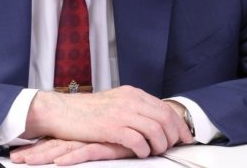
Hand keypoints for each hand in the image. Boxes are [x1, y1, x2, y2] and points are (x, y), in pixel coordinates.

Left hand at [10, 138, 133, 165]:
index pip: (56, 140)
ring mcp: (94, 138)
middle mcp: (85, 135)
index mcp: (83, 133)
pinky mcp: (106, 143)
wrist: (150, 120)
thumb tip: (74, 146)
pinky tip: (60, 162)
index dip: (37, 146)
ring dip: (44, 155)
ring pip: (65, 148)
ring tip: (26, 160)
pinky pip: (87, 152)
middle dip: (34, 152)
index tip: (18, 153)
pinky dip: (72, 157)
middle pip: (55, 144)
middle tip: (15, 158)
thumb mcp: (106, 137)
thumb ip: (92, 141)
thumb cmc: (127, 128)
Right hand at [21, 85, 192, 157]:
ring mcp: (121, 113)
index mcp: (132, 93)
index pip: (165, 107)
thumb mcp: (114, 102)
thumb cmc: (86, 111)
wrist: (62, 111)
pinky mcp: (112, 128)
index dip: (179, 124)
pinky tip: (140, 154)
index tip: (185, 137)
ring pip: (155, 130)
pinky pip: (138, 141)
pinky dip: (144, 150)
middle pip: (165, 118)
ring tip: (154, 151)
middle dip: (173, 136)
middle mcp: (130, 100)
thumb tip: (155, 121)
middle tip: (171, 147)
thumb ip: (133, 108)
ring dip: (160, 145)